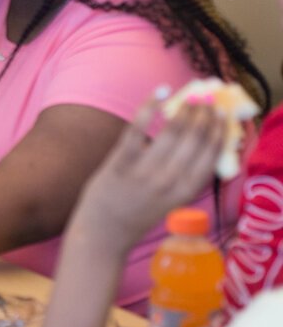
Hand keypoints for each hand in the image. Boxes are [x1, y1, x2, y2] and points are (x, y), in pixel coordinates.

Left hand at [69, 98, 226, 254]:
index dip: (218, 133)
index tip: (223, 116)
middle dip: (203, 117)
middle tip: (207, 101)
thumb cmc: (138, 215)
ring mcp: (144, 172)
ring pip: (171, 133)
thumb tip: (200, 145)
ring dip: (184, 111)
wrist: (103, 234)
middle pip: (193, 141)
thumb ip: (185, 179)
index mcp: (185, 193)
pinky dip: (150, 107)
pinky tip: (160, 92)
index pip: (211, 157)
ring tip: (190, 99)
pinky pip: (138, 129)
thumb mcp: (171, 202)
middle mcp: (168, 182)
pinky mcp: (120, 163)